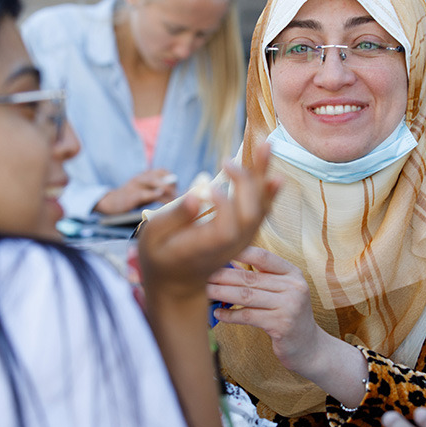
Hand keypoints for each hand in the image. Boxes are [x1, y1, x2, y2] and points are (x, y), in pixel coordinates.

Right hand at [95, 168, 178, 214]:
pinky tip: (162, 201)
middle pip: (161, 177)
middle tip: (178, 199)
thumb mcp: (147, 191)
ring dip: (167, 193)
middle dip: (172, 188)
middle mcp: (141, 177)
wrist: (110, 203)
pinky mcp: (130, 195)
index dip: (173, 181)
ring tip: (174, 202)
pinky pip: (144, 194)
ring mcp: (135, 185)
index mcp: (146, 175)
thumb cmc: (133, 198)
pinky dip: (154, 196)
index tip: (178, 191)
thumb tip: (180, 196)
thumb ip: (160, 190)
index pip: (164, 171)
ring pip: (154, 183)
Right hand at [139, 143, 279, 301]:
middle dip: (244, 183)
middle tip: (227, 161)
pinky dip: (268, 187)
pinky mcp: (247, 231)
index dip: (223, 205)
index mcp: (204, 248)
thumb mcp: (154, 237)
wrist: (180, 280)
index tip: (209, 185)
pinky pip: (262, 207)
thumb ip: (175, 217)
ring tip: (267, 145)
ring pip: (261, 208)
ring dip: (264, 176)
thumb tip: (197, 195)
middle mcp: (231, 245)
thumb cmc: (161, 254)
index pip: (225, 228)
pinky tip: (271, 166)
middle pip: (250, 215)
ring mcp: (243, 239)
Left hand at [206, 246, 322, 369]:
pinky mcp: (281, 325)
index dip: (240, 253)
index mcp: (293, 274)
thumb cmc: (289, 315)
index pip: (264, 257)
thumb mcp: (284, 291)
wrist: (309, 346)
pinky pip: (248, 316)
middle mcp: (294, 287)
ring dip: (222, 293)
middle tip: (202, 274)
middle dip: (223, 275)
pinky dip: (230, 315)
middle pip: (250, 277)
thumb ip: (264, 278)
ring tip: (205, 291)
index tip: (217, 253)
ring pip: (247, 296)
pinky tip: (218, 314)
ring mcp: (289, 306)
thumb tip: (228, 266)